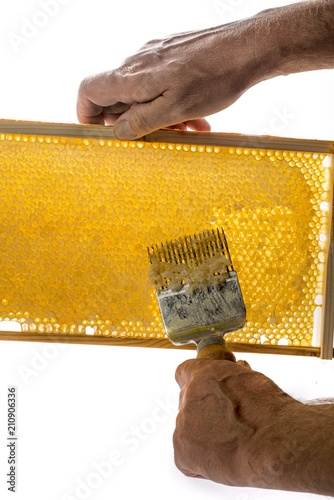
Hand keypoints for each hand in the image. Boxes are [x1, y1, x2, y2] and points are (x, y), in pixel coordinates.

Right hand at [77, 2, 333, 139]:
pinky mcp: (174, 55)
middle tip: (157, 137)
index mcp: (133, 76)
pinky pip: (162, 84)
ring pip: (144, 93)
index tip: (100, 133)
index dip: (87, 114)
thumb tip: (116, 131)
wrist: (249, 48)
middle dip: (134, 122)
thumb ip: (140, 121)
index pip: (89, 90)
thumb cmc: (215, 78)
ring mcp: (156, 56)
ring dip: (159, 116)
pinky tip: (196, 116)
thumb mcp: (175, 109)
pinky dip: (172, 103)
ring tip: (187, 129)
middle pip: (118, 96)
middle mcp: (139, 62)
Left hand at [173, 359, 301, 488]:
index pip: (184, 372)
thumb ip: (232, 382)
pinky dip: (203, 464)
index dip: (193, 386)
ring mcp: (183, 422)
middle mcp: (191, 394)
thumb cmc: (271, 413)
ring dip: (204, 439)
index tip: (202, 395)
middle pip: (188, 405)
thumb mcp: (251, 382)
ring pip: (188, 433)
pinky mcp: (182, 451)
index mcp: (206, 373)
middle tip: (227, 429)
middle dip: (203, 416)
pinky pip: (188, 460)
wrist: (274, 441)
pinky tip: (225, 461)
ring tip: (232, 447)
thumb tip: (235, 386)